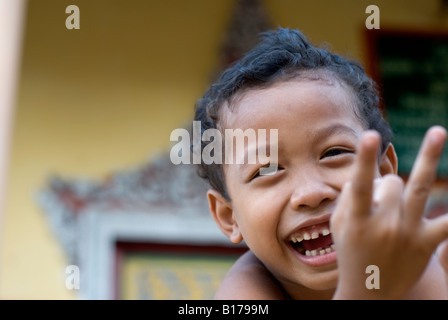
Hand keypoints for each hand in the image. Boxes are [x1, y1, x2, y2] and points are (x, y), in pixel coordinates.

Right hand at [331, 126, 447, 298]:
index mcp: (358, 221)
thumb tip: (366, 173)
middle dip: (386, 185)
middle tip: (381, 205)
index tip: (371, 135)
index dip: (364, 159)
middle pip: (391, 182)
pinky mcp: (427, 243)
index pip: (361, 185)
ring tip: (438, 131)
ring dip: (429, 158)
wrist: (370, 292)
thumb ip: (348, 197)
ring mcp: (408, 234)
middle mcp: (384, 226)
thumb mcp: (339, 226)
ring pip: (418, 188)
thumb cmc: (350, 252)